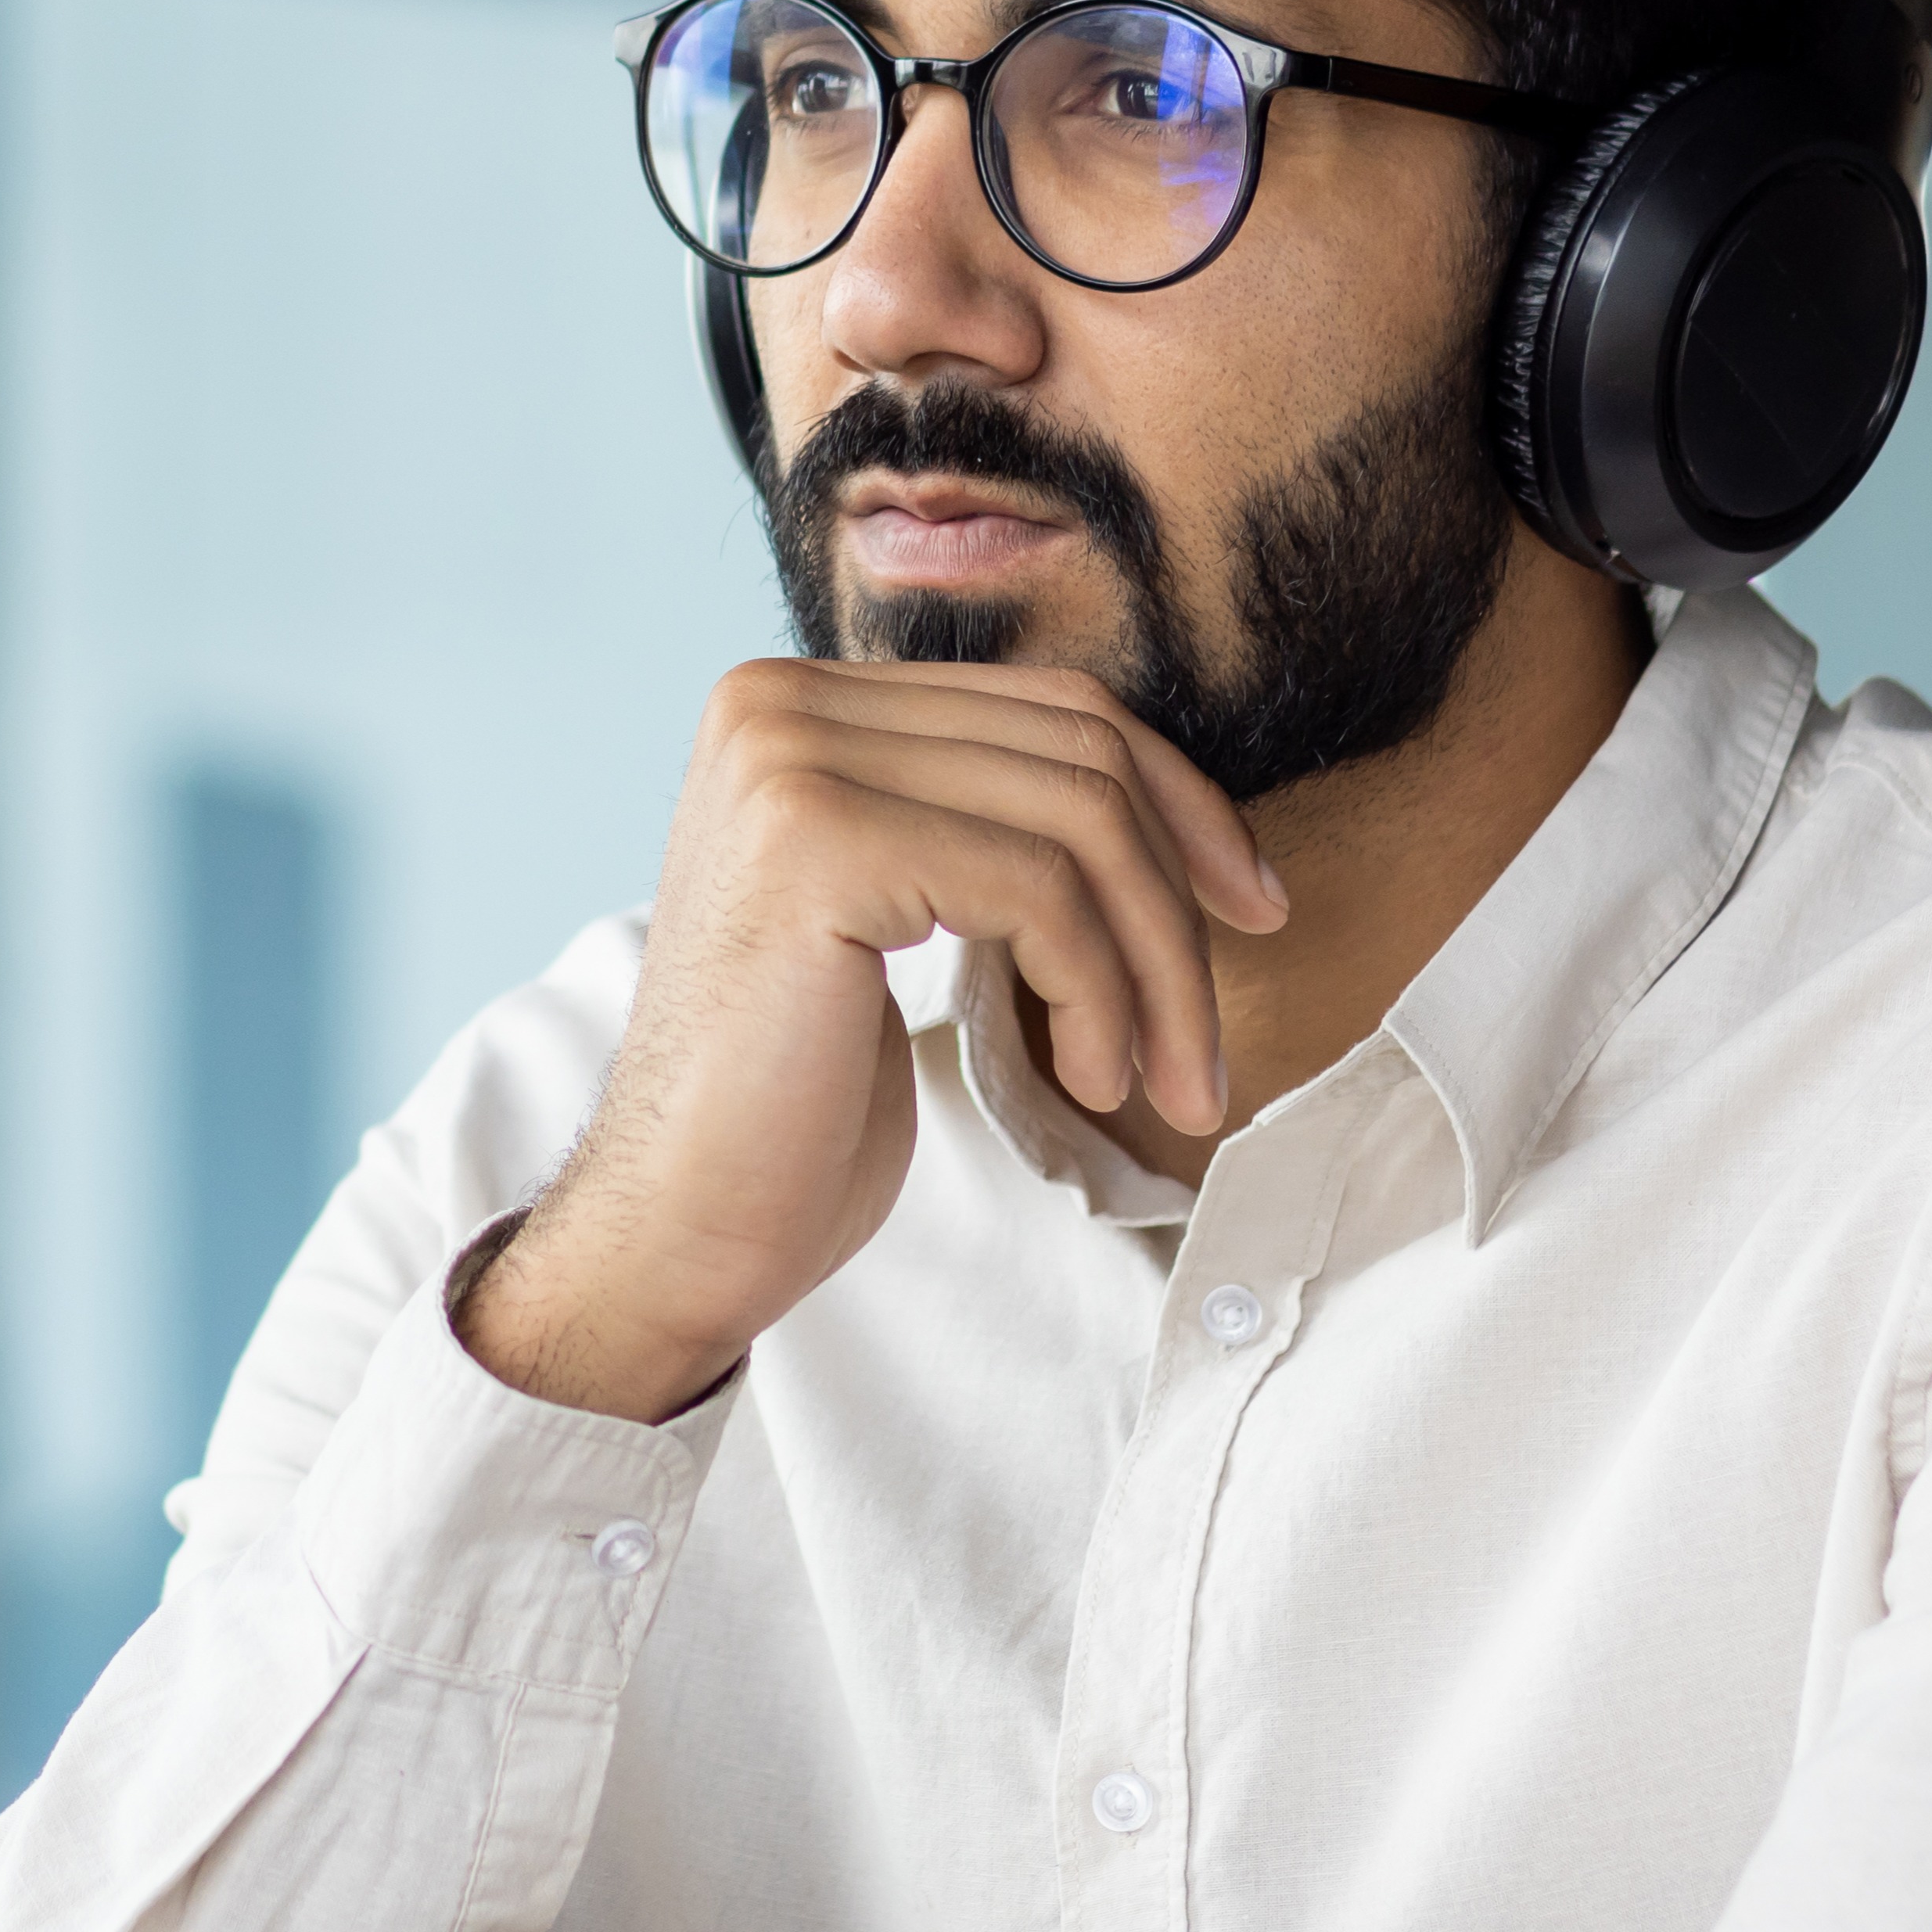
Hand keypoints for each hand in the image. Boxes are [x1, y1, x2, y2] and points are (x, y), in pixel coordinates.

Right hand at [464, 658, 1280, 1418]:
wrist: (678, 1228)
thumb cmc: (795, 1104)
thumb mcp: (902, 921)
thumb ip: (980, 821)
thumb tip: (1166, 794)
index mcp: (796, 705)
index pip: (1051, 709)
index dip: (1180, 806)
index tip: (1253, 910)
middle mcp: (777, 703)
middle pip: (1078, 755)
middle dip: (1181, 904)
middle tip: (1212, 1043)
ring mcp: (787, 760)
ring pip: (1079, 821)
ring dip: (1157, 969)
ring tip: (1165, 1083)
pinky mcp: (814, 839)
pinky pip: (1038, 889)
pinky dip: (1099, 991)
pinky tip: (1089, 1079)